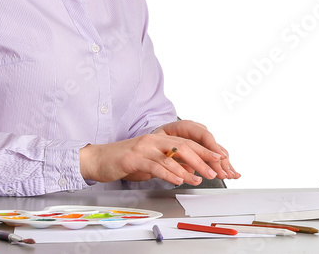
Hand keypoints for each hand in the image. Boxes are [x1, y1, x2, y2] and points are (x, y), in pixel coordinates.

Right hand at [79, 131, 221, 184]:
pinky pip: (155, 165)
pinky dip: (168, 172)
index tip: (219, 157)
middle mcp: (154, 140)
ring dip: (188, 169)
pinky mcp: (134, 158)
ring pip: (171, 156)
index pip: (188, 142)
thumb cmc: (125, 160)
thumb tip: (189, 169)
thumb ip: (169, 163)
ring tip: (199, 178)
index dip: (204, 150)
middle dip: (202, 159)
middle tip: (214, 170)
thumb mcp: (151, 161)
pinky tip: (177, 179)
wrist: (99, 159)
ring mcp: (144, 147)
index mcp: (160, 139)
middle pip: (184, 147)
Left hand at [154, 120, 239, 179]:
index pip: (203, 135)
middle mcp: (197, 131)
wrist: (156, 138)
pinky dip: (224, 166)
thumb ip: (171, 154)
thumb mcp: (159, 144)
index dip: (212, 147)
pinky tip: (233, 174)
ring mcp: (202, 140)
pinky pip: (216, 157)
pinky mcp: (204, 149)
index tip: (218, 158)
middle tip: (224, 173)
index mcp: (186, 126)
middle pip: (213, 145)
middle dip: (220, 161)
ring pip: (217, 151)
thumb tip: (182, 166)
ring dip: (226, 165)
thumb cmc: (156, 140)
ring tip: (233, 175)